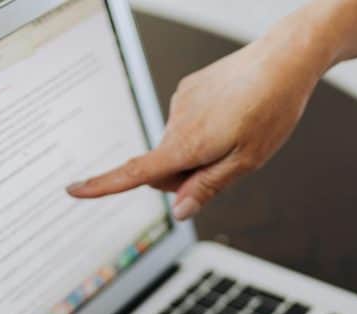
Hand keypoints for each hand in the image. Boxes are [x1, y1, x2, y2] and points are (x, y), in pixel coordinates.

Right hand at [66, 19, 330, 219]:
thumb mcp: (247, 161)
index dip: (102, 185)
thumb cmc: (272, 110)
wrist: (284, 59)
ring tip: (237, 134)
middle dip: (184, 177)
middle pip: (163, 169)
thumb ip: (208, 187)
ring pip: (177, 147)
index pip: (136, 172)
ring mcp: (180, 104)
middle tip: (227, 165)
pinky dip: (202, 131)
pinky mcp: (187, 91)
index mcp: (187, 144)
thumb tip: (179, 211)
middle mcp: (176, 123)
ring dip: (198, 152)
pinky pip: (186, 125)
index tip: (73, 190)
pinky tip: (232, 116)